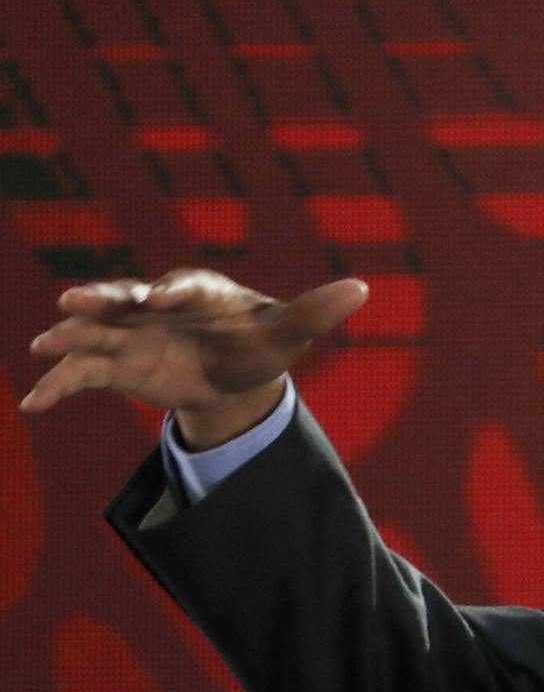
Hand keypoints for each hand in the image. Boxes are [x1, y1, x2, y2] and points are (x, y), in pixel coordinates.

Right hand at [22, 270, 368, 447]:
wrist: (234, 372)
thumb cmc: (261, 342)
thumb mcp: (290, 332)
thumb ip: (317, 311)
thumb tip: (363, 287)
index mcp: (200, 292)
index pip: (184, 287)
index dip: (172, 292)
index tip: (161, 299)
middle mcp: (157, 307)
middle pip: (125, 298)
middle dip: (102, 299)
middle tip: (74, 299)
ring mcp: (132, 335)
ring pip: (95, 332)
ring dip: (70, 335)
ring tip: (43, 346)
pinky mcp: (117, 365)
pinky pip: (83, 374)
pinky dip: (58, 386)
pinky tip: (33, 404)